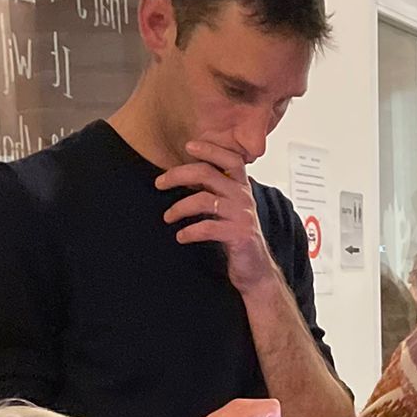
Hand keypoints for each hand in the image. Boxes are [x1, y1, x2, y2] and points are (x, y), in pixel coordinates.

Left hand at [157, 140, 276, 292]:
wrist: (257, 270)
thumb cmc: (237, 238)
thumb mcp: (229, 209)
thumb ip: (215, 192)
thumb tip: (186, 176)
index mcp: (241, 187)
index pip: (229, 158)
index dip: (209, 149)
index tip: (188, 146)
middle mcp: (244, 197)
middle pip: (207, 173)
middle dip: (178, 175)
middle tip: (159, 183)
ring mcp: (242, 215)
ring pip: (203, 200)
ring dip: (179, 208)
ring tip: (167, 217)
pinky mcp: (239, 235)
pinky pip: (207, 228)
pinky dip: (189, 232)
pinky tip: (181, 236)